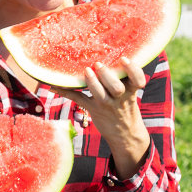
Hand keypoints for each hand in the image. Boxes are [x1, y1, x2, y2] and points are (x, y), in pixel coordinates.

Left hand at [50, 60, 151, 177]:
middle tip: (98, 64)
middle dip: (107, 76)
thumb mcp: (130, 94)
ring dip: (91, 82)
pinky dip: (65, 92)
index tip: (124, 59)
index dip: (132, 70)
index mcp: (131, 91)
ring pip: (99, 93)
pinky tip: (54, 86)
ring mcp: (106, 105)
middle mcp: (119, 98)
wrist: (125, 134)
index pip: (137, 80)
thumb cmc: (126, 108)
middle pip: (116, 86)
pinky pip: (79, 99)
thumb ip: (125, 79)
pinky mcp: (93, 109)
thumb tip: (115, 57)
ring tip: (86, 71)